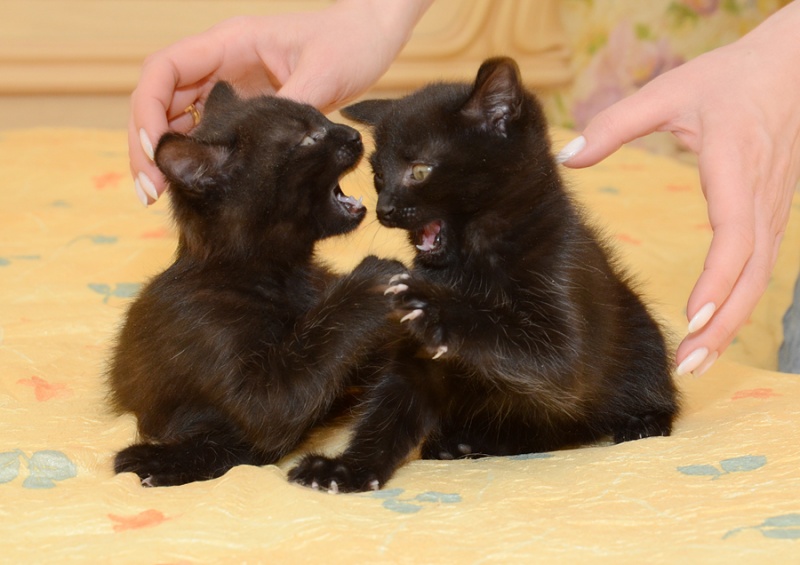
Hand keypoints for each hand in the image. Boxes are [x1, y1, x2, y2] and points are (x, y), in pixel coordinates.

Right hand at [128, 0, 432, 204]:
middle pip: (160, 100)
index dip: (147, 109)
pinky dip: (196, 158)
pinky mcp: (246, 108)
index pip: (164, 70)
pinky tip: (195, 185)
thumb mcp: (323, 73)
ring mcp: (230, 86)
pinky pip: (208, 132)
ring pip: (178, 119)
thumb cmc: (350, 42)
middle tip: (150, 191)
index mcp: (229, 43)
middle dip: (148, 144)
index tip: (155, 150)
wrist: (371, 39)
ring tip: (160, 195)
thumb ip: (293, 106)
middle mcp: (220, 64)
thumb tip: (267, 150)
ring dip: (167, 155)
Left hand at [558, 2, 799, 374]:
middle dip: (723, 323)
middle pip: (751, 272)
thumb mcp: (668, 90)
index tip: (694, 318)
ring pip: (760, 277)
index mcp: (735, 163)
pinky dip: (739, 303)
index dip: (718, 279)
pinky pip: (760, 267)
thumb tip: (565, 157)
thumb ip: (614, 123)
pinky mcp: (773, 212)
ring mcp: (774, 206)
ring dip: (732, 323)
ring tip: (698, 363)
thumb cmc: (728, 77)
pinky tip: (714, 330)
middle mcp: (761, 193)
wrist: (794, 65)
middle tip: (688, 365)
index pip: (736, 233)